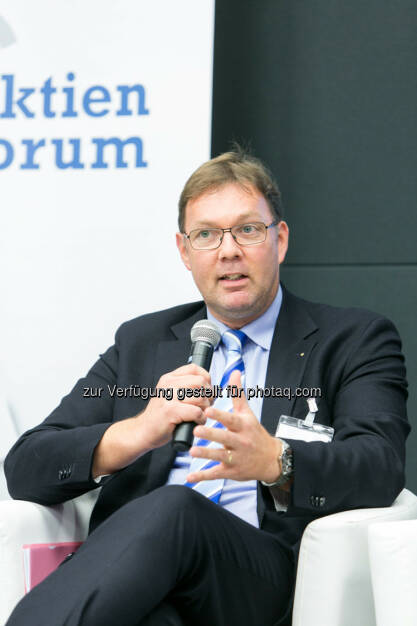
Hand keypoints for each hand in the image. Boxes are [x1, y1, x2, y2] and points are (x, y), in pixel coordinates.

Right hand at [92, 364, 211, 477]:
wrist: (143, 431)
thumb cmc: (161, 416)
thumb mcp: (171, 395)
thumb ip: (186, 387)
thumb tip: (211, 388)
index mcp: (169, 378)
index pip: (194, 368)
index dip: (206, 379)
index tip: (206, 391)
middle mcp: (168, 385)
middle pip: (200, 382)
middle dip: (208, 395)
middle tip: (205, 406)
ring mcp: (168, 397)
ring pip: (200, 397)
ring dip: (205, 409)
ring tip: (200, 415)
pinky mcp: (170, 411)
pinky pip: (196, 412)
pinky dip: (200, 419)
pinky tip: (196, 422)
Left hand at [187, 370, 281, 483]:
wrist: (270, 459)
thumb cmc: (255, 433)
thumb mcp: (248, 413)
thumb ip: (238, 394)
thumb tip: (235, 373)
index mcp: (243, 426)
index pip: (231, 419)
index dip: (220, 415)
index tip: (208, 409)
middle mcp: (240, 442)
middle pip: (225, 438)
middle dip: (211, 434)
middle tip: (197, 429)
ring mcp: (236, 458)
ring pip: (220, 457)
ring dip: (206, 454)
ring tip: (192, 450)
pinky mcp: (231, 472)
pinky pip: (215, 474)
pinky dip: (202, 477)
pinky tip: (190, 477)